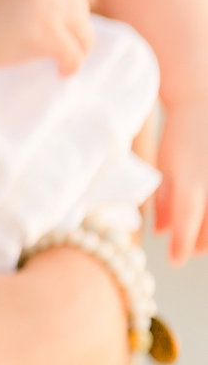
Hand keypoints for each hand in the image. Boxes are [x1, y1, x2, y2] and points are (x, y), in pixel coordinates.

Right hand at [0, 0, 115, 74]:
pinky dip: (70, 67)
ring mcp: (49, 9)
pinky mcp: (48, 35)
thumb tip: (46, 2)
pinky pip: (73, 55)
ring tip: (64, 61)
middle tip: (65, 43)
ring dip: (77, 49)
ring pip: (83, 33)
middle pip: (79, 5)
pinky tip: (61, 73)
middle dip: (75, 25)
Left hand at [154, 98, 207, 262]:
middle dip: (200, 242)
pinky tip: (206, 222)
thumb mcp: (165, 168)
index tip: (175, 260)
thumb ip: (164, 200)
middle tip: (191, 249)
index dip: (181, 245)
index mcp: (189, 181)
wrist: (203, 104)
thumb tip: (161, 232)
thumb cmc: (180, 138)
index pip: (186, 223)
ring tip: (203, 240)